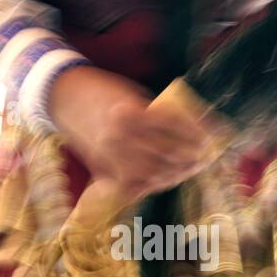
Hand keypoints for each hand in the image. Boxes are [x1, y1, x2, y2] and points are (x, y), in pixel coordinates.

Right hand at [50, 66, 217, 199]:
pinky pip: (132, 186)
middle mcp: (120, 137)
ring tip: (191, 169)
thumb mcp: (134, 94)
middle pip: (167, 156)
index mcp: (130, 112)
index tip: (215, 137)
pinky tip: (168, 180)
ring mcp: (110, 156)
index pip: (175, 127)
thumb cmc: (101, 90)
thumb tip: (192, 130)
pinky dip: (152, 185)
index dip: (199, 134)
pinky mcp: (102, 168)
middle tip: (207, 157)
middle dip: (192, 159)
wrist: (61, 96)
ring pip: (152, 175)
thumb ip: (158, 115)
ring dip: (176, 175)